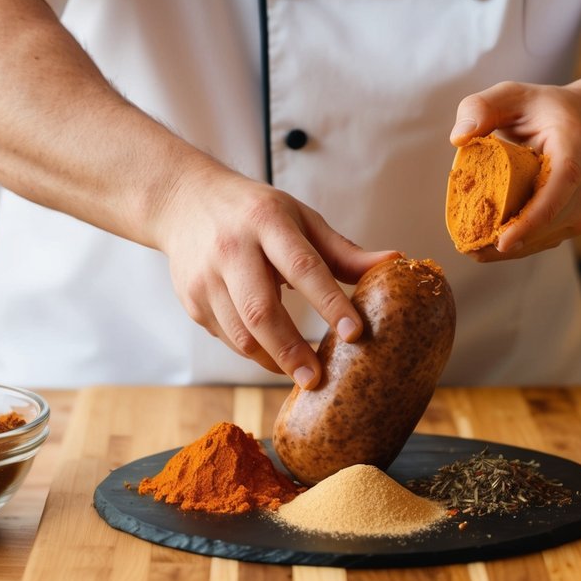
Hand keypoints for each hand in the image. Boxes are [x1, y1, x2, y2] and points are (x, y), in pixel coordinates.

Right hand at [154, 159, 397, 386]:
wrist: (185, 201)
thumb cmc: (256, 211)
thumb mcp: (300, 219)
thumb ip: (343, 250)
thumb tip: (395, 262)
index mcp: (267, 222)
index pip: (303, 266)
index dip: (330, 302)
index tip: (355, 332)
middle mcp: (232, 248)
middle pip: (260, 310)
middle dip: (290, 350)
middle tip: (316, 379)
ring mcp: (205, 276)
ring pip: (239, 333)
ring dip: (272, 359)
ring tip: (300, 372)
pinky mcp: (191, 300)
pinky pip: (226, 337)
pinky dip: (253, 351)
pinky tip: (272, 352)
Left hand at [449, 79, 580, 260]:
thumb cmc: (543, 108)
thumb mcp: (511, 94)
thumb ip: (481, 107)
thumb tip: (459, 138)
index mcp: (574, 146)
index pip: (562, 185)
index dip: (535, 217)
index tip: (505, 240)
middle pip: (556, 220)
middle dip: (515, 241)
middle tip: (473, 250)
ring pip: (552, 236)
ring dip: (516, 249)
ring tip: (475, 251)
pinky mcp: (575, 217)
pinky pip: (549, 237)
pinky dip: (521, 245)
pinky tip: (489, 247)